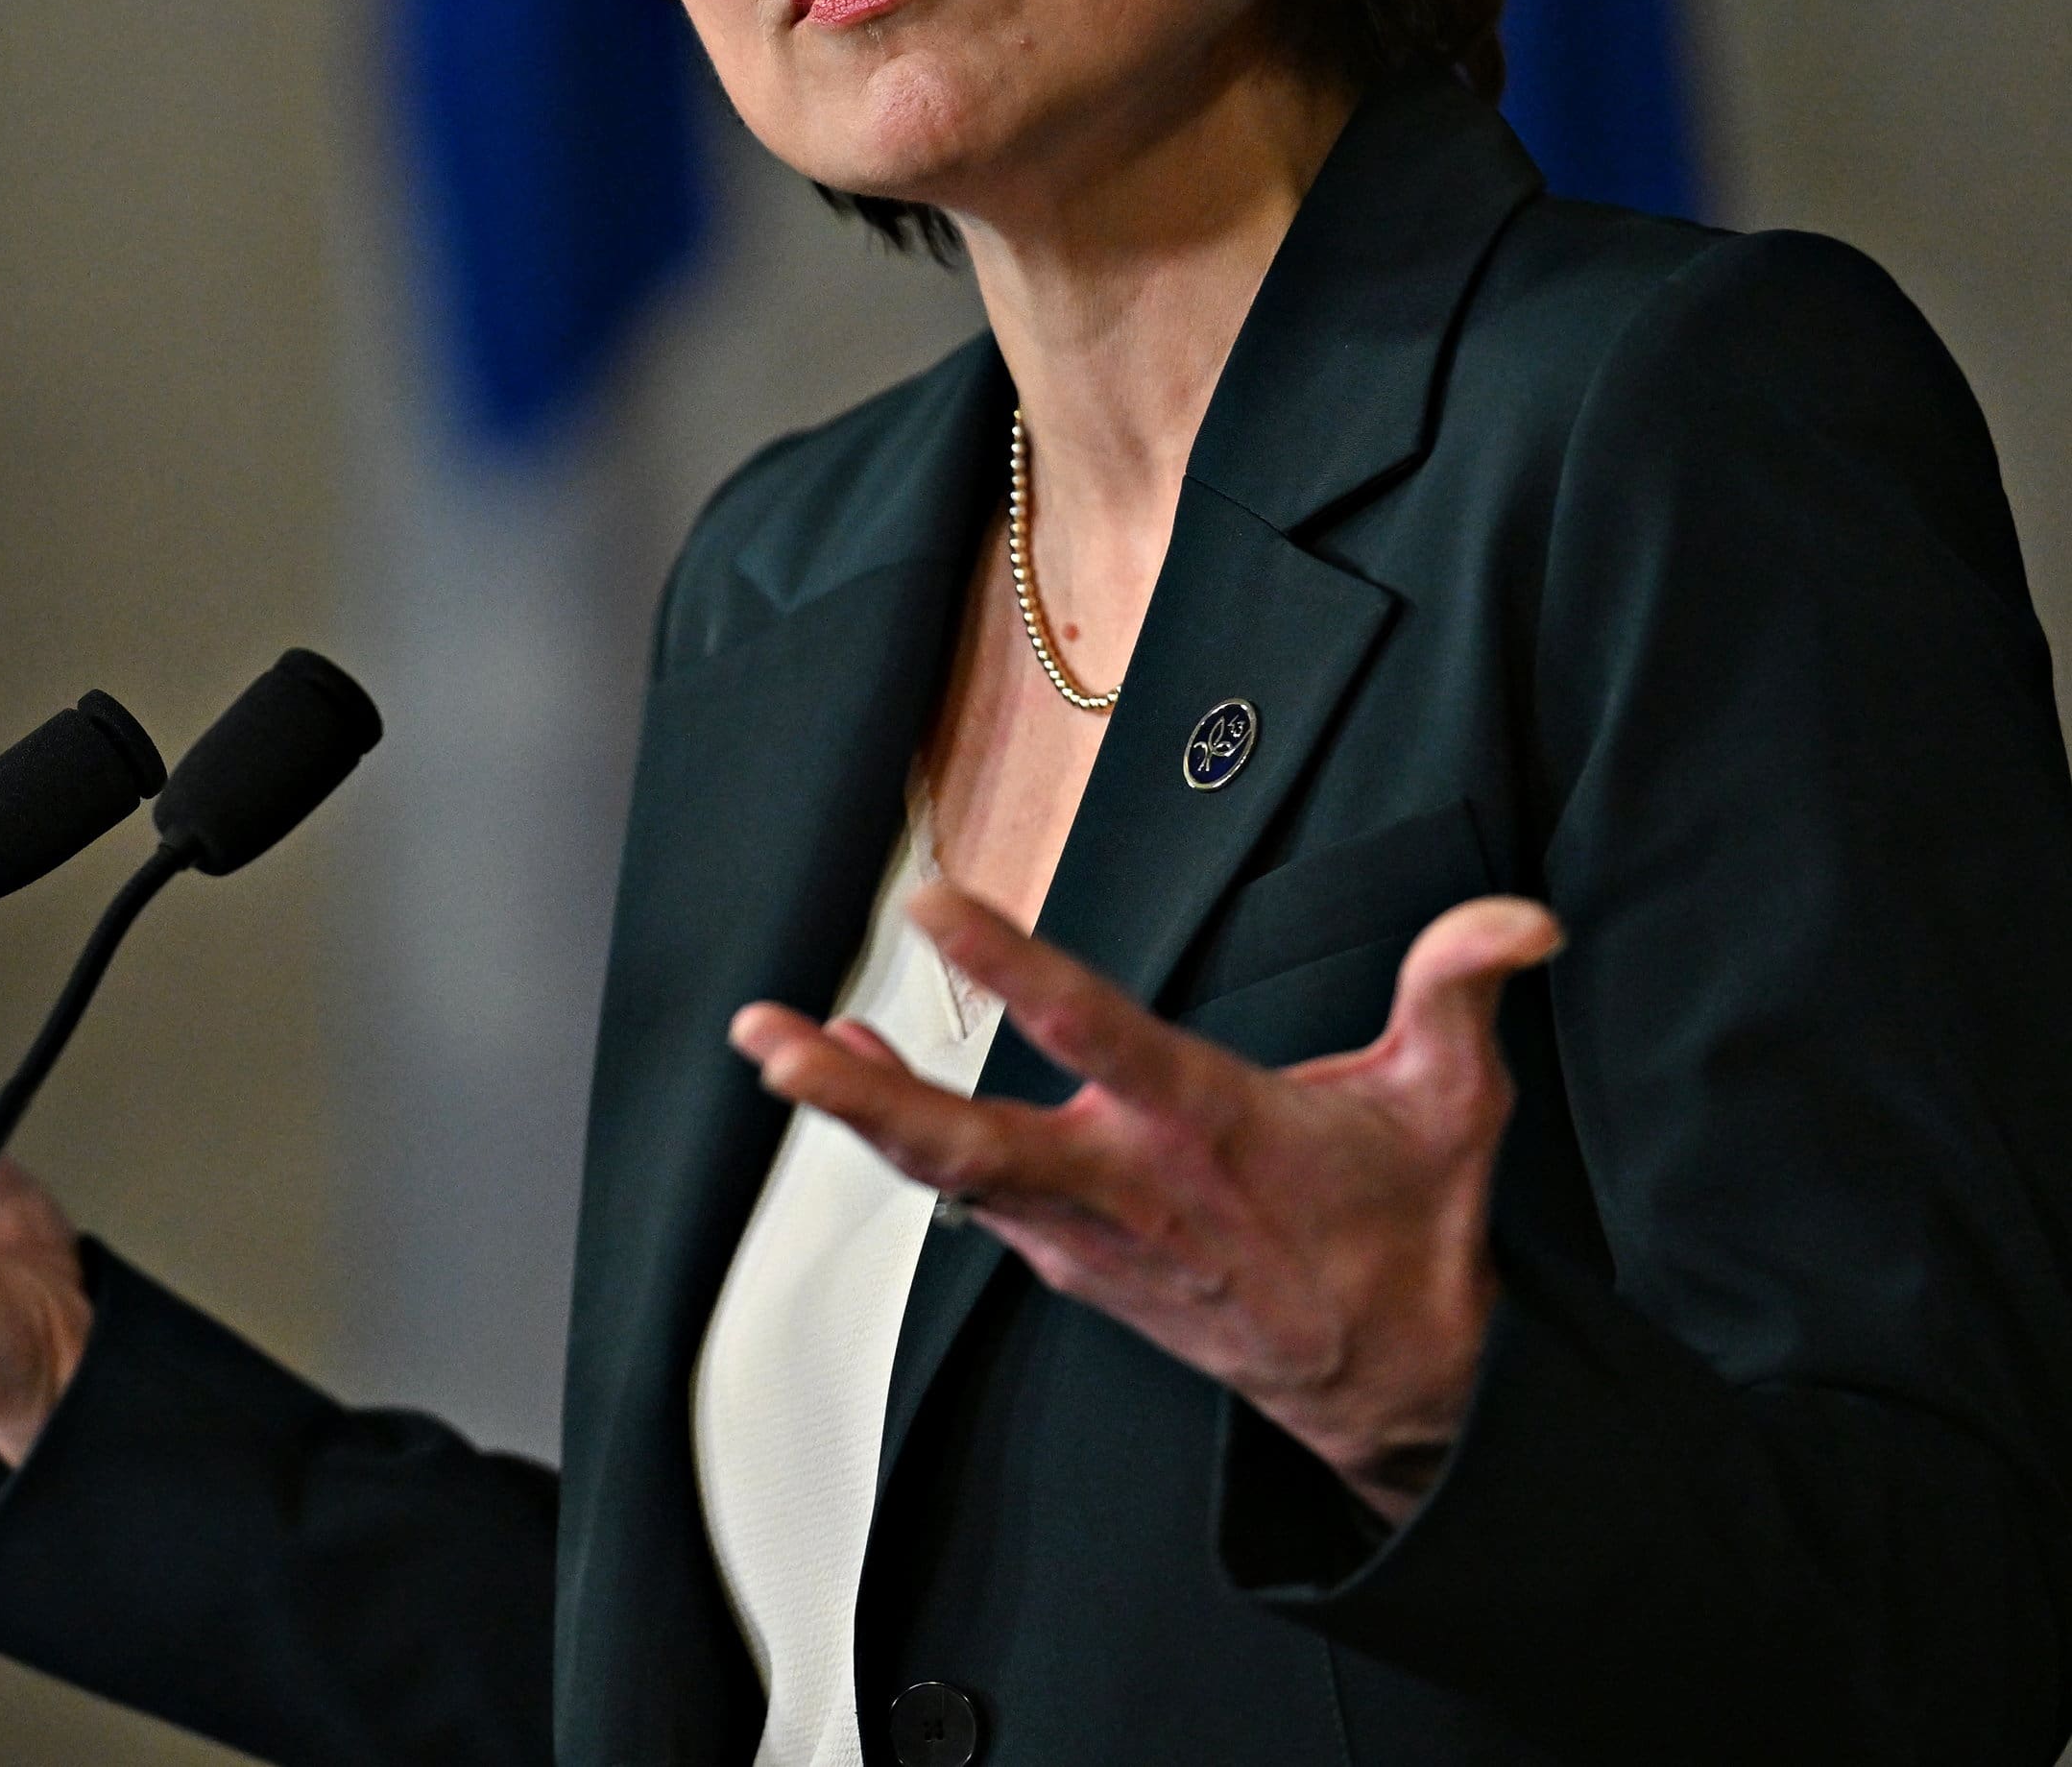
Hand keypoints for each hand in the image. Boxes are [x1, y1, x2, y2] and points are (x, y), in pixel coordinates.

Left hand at [731, 887, 1560, 1523]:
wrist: (1394, 1388)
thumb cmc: (1409, 1231)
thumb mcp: (1452, 1103)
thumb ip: (1461, 989)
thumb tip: (1521, 917)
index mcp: (1204, 1128)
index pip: (1088, 1029)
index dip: (1007, 964)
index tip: (932, 904)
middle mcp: (1126, 1184)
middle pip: (964, 1142)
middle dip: (857, 1094)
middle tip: (770, 1040)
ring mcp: (1089, 1235)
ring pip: (951, 1175)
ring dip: (858, 1111)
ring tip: (781, 1047)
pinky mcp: (1074, 1262)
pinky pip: (971, 1197)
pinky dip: (909, 1143)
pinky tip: (861, 1082)